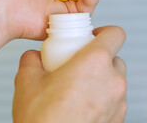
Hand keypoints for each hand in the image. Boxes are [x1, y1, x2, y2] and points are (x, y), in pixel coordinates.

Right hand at [12, 26, 126, 122]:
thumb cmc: (42, 120)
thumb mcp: (27, 80)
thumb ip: (32, 59)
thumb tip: (34, 56)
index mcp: (95, 63)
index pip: (116, 33)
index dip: (104, 32)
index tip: (91, 37)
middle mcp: (113, 81)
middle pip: (115, 58)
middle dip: (99, 58)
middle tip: (80, 65)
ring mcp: (120, 103)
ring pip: (115, 80)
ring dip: (101, 79)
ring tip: (78, 89)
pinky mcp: (119, 120)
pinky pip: (115, 101)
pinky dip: (103, 98)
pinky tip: (82, 107)